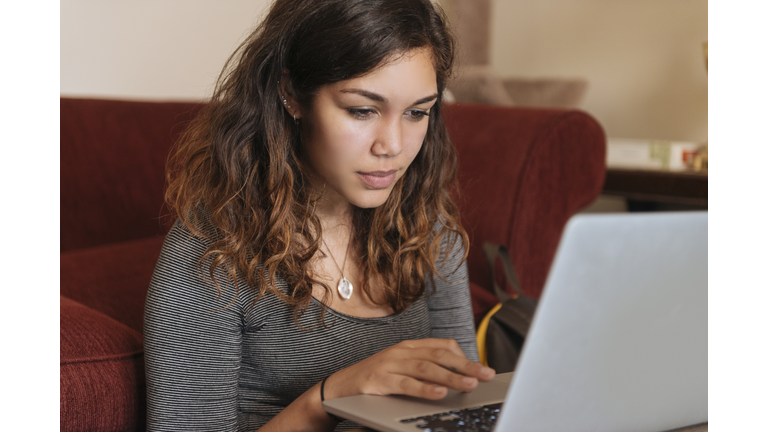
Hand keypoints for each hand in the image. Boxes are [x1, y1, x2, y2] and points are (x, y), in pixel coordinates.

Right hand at [323, 338, 495, 400]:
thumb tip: (457, 380)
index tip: (483, 369)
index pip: (443, 346)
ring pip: (426, 368)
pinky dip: (425, 389)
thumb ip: (425, 371)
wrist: (339, 387)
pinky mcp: (379, 380)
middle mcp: (401, 351)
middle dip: (466, 365)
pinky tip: (440, 394)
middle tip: (487, 375)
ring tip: (470, 385)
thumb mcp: (403, 370)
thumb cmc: (375, 381)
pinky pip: (406, 384)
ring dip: (451, 377)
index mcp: (409, 346)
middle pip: (440, 355)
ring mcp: (390, 364)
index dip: (464, 357)